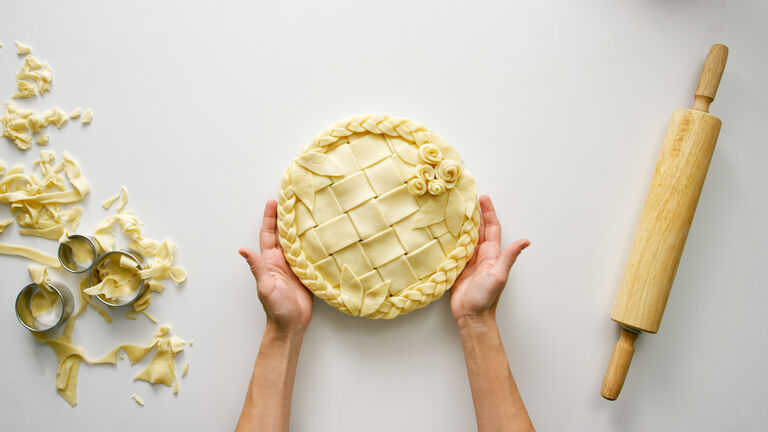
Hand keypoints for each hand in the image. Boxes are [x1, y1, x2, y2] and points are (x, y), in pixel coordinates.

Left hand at [239, 200, 312, 335]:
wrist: (291, 324)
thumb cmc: (276, 308)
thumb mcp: (265, 286)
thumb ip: (256, 267)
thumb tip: (242, 250)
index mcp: (270, 260)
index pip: (268, 234)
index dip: (269, 218)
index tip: (273, 201)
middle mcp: (281, 260)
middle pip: (282, 233)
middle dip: (285, 216)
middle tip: (291, 198)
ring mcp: (294, 265)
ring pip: (296, 240)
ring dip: (299, 226)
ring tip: (305, 209)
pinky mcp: (306, 271)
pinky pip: (309, 252)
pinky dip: (312, 241)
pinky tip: (319, 232)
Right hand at [451, 195, 529, 324]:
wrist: (472, 316)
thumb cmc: (486, 298)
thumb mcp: (499, 275)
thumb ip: (509, 257)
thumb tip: (526, 241)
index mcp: (491, 254)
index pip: (491, 228)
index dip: (488, 212)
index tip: (483, 198)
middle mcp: (481, 255)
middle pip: (478, 229)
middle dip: (475, 213)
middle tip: (467, 198)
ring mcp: (469, 261)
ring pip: (467, 237)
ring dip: (463, 223)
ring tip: (455, 210)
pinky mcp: (458, 268)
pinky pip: (455, 249)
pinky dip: (452, 238)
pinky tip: (446, 232)